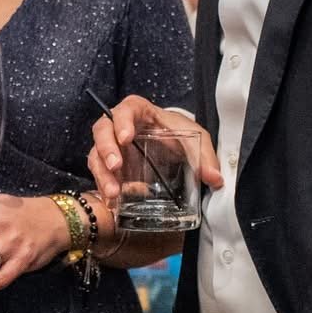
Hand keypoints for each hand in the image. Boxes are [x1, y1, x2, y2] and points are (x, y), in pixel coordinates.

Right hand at [86, 95, 222, 203]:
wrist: (172, 145)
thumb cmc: (178, 134)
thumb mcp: (195, 138)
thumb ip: (204, 156)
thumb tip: (215, 178)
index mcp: (139, 112)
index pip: (126, 109)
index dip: (122, 121)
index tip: (126, 137)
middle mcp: (120, 127)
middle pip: (102, 131)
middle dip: (106, 149)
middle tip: (115, 166)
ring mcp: (113, 147)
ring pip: (96, 155)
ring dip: (102, 174)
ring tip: (113, 193)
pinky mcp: (111, 166)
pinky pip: (100, 175)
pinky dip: (104, 188)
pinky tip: (112, 203)